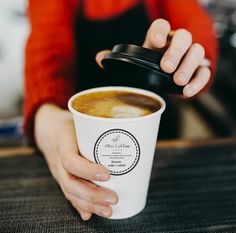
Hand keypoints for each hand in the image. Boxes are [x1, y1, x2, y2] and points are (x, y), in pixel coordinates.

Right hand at [34, 104, 118, 220]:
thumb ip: (96, 126)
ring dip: (89, 204)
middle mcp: (57, 160)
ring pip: (70, 192)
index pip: (70, 160)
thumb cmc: (68, 122)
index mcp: (62, 142)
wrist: (47, 128)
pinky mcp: (61, 177)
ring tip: (108, 211)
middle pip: (70, 183)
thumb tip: (125, 129)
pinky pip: (68, 193)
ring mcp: (58, 171)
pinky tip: (90, 214)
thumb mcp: (79, 118)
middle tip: (114, 199)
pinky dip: (79, 205)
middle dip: (93, 195)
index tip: (107, 175)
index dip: (87, 170)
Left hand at [96, 19, 210, 96]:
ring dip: (189, 65)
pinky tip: (187, 92)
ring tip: (178, 81)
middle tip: (166, 67)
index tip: (154, 42)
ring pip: (198, 51)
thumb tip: (100, 59)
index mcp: (159, 39)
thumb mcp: (135, 63)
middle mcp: (176, 44)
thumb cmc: (149, 67)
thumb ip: (119, 60)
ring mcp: (189, 56)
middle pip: (184, 37)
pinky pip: (205, 71)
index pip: (162, 26)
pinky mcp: (198, 70)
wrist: (164, 78)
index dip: (159, 31)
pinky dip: (199, 81)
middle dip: (176, 51)